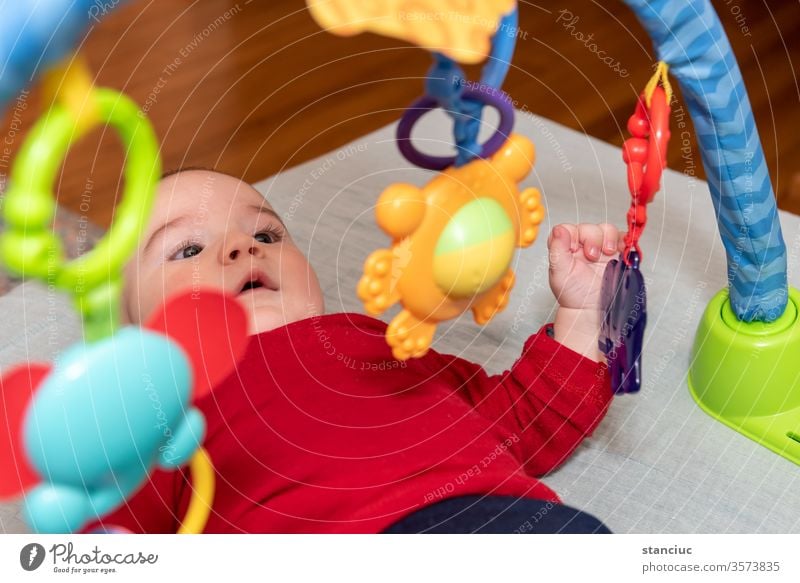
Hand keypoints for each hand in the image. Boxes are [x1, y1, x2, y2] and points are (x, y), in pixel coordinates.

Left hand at [547, 223, 624, 361]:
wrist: (592, 310)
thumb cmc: (574, 295)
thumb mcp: (560, 274)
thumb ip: (557, 250)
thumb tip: (559, 230)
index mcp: (564, 248)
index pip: (567, 229)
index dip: (572, 235)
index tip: (575, 249)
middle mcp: (581, 246)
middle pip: (588, 227)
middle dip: (592, 238)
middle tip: (592, 256)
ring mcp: (599, 248)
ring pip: (605, 229)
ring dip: (607, 238)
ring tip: (607, 253)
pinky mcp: (616, 253)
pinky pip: (621, 238)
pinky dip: (622, 239)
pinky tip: (619, 249)